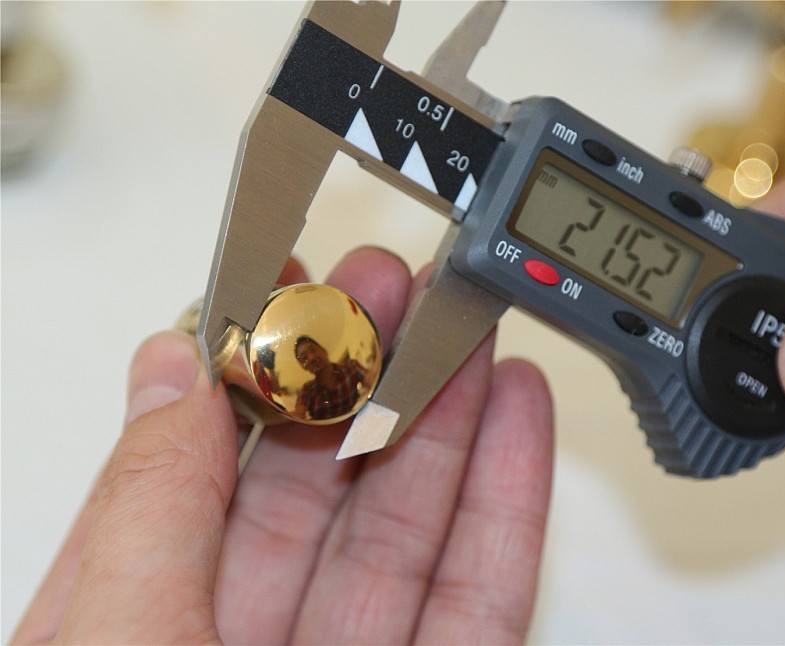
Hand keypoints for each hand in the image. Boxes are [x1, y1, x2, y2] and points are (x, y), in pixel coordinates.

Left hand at [13, 248, 554, 643]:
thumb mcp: (115, 638)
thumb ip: (149, 506)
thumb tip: (167, 368)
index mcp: (139, 618)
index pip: (207, 462)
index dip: (255, 364)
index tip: (294, 284)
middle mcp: (246, 636)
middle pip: (325, 481)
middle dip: (369, 371)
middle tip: (402, 285)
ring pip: (413, 525)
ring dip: (450, 416)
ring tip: (473, 327)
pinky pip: (485, 592)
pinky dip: (512, 502)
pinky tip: (519, 419)